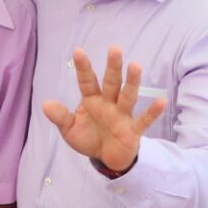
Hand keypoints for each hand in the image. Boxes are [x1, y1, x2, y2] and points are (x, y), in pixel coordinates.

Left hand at [41, 46, 169, 172]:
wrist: (107, 159)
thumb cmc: (89, 139)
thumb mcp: (70, 130)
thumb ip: (60, 117)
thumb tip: (45, 104)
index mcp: (92, 100)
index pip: (87, 81)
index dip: (83, 67)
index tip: (78, 51)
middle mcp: (109, 103)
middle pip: (111, 82)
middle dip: (113, 67)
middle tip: (114, 49)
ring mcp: (122, 115)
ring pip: (128, 96)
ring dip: (132, 82)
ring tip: (135, 66)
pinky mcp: (133, 130)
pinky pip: (144, 120)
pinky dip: (152, 112)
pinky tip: (162, 101)